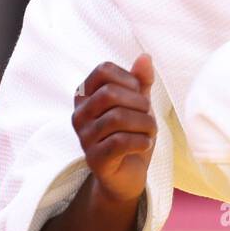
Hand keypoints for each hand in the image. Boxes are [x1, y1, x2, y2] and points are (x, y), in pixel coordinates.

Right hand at [71, 54, 156, 204]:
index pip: (103, 70)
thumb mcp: (138, 104)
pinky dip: (141, 141)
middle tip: (148, 115)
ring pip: (117, 118)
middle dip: (139, 103)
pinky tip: (145, 144)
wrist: (127, 174)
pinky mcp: (94, 159)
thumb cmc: (131, 133)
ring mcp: (84, 138)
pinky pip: (119, 142)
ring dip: (145, 124)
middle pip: (109, 94)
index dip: (129, 78)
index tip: (139, 94)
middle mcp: (79, 115)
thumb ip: (141, 81)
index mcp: (86, 96)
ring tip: (150, 131)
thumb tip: (145, 56)